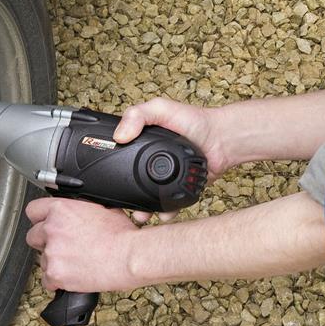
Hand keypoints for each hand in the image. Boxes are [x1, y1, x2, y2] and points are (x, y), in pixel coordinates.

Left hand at [25, 197, 141, 292]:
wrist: (129, 257)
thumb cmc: (122, 235)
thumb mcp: (103, 208)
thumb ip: (82, 208)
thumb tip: (81, 210)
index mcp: (61, 209)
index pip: (33, 210)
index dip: (40, 219)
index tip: (45, 225)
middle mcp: (52, 229)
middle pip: (33, 236)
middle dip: (45, 242)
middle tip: (62, 246)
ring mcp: (52, 252)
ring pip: (41, 260)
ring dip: (54, 262)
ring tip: (75, 263)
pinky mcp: (55, 274)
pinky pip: (47, 280)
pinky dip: (57, 281)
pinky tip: (72, 276)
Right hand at [114, 97, 230, 221]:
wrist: (222, 139)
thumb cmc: (194, 120)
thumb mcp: (161, 108)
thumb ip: (138, 115)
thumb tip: (118, 136)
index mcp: (141, 143)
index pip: (118, 156)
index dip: (108, 167)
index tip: (102, 180)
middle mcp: (150, 163)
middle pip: (129, 184)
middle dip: (123, 198)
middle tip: (119, 206)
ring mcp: (164, 178)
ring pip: (147, 199)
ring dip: (142, 210)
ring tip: (139, 216)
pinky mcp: (179, 190)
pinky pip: (168, 206)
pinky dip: (164, 213)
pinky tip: (163, 215)